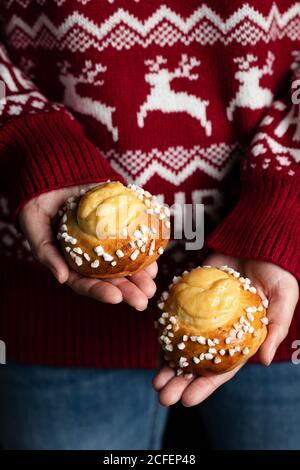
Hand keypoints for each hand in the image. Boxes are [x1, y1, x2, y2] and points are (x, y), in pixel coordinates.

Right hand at [19, 185, 156, 310]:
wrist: (51, 175)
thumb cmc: (37, 204)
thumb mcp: (35, 227)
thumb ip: (46, 252)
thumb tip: (61, 278)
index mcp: (72, 263)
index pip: (86, 283)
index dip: (100, 292)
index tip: (116, 297)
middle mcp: (92, 256)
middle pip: (111, 278)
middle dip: (128, 290)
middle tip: (143, 300)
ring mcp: (106, 240)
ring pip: (126, 261)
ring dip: (141, 274)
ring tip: (153, 283)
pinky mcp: (118, 222)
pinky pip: (134, 235)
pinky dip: (145, 244)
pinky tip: (156, 254)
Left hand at [153, 252, 298, 406]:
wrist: (257, 242)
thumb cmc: (277, 273)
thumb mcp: (284, 299)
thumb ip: (276, 328)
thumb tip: (264, 361)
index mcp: (240, 340)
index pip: (222, 369)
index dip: (205, 386)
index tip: (187, 400)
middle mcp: (219, 332)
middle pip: (197, 363)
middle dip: (180, 381)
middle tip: (162, 395)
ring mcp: (203, 316)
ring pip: (182, 344)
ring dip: (168, 363)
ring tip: (154, 380)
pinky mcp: (191, 298)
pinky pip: (175, 317)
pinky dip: (165, 332)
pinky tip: (154, 345)